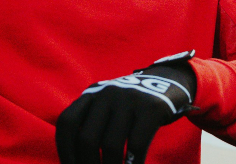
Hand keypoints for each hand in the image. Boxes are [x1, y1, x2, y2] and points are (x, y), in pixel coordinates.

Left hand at [56, 51, 196, 163]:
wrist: (170, 81)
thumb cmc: (133, 106)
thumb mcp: (109, 106)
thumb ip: (92, 125)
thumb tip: (77, 160)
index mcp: (92, 94)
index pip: (67, 123)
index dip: (65, 150)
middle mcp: (107, 93)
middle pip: (88, 138)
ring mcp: (130, 98)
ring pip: (111, 145)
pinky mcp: (151, 107)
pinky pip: (137, 144)